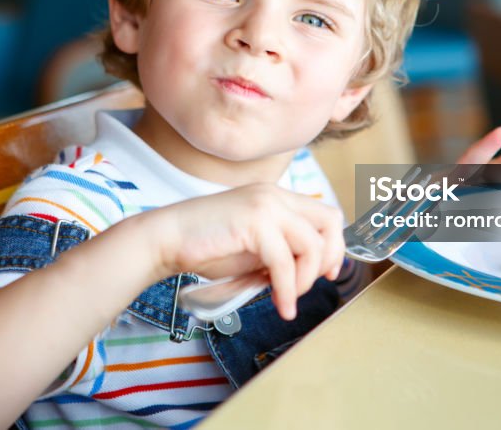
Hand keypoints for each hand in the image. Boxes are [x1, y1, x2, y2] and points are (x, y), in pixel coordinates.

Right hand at [145, 184, 345, 319]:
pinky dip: (287, 290)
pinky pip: (286, 262)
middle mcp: (275, 195)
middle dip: (327, 260)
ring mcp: (266, 205)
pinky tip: (281, 306)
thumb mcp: (254, 247)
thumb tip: (309, 271)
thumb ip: (282, 250)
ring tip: (287, 299)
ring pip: (312, 245)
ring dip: (305, 280)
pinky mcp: (254, 221)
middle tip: (306, 287)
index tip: (325, 274)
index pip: (326, 215)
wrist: (166, 239)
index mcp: (276, 197)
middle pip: (331, 223)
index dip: (334, 247)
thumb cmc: (206, 246)